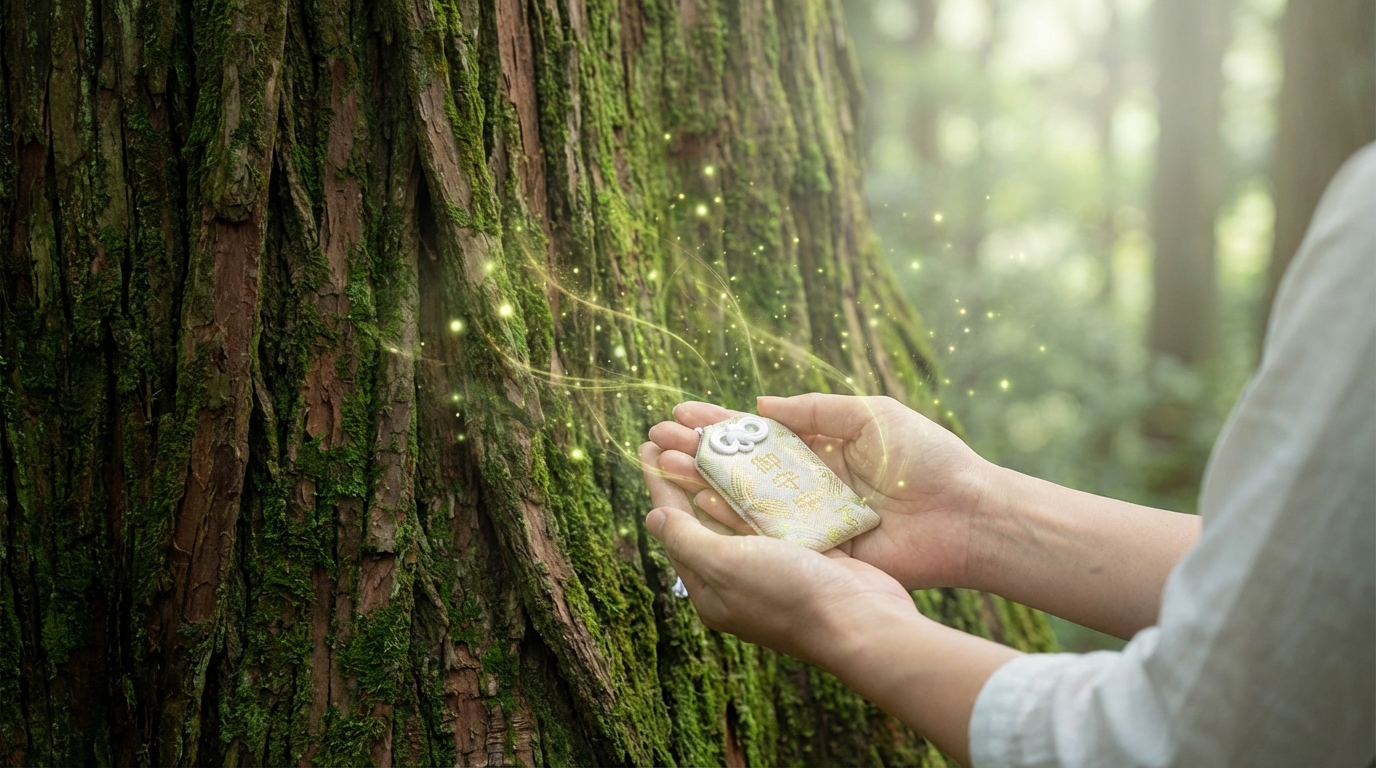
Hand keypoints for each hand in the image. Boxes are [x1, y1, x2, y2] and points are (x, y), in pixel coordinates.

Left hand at [641, 439, 1019, 765]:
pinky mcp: (805, 554)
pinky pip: (773, 514)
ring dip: (722, 475)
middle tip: (675, 432)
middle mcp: (737, 579)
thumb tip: (652, 518)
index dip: (660, 483)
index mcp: (711, 589)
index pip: (674, 528)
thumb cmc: (789, 596)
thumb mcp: (727, 566)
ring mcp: (773, 566)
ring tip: (709, 437)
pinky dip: (761, 488)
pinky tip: (756, 460)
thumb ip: (688, 540)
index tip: (648, 444)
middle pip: (702, 516)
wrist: (862, 620)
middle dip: (687, 473)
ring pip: (738, 511)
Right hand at [647, 394, 994, 589]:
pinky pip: (768, 535)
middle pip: (742, 468)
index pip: (759, 436)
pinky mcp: (818, 550)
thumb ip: (815, 411)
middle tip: (656, 441)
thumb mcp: (870, 416)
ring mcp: (810, 519)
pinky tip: (700, 501)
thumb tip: (760, 406)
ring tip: (664, 466)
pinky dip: (733, 519)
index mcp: (822, 450)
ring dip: (704, 483)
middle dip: (699, 453)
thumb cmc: (927, 458)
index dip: (719, 424)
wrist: (967, 514)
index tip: (679, 414)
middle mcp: (808, 485)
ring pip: (746, 502)